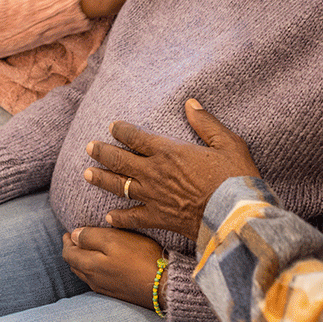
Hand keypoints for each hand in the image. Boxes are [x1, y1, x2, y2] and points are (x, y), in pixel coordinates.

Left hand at [61, 227, 163, 309]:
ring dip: (81, 260)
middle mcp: (93, 279)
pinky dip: (91, 268)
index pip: (68, 253)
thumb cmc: (139, 258)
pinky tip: (100, 263)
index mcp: (90, 265)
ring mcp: (104, 287)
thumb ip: (91, 236)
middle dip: (72, 250)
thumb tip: (74, 234)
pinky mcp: (115, 291)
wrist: (161, 285)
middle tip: (74, 239)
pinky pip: (95, 279)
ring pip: (84, 273)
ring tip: (85, 249)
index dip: (67, 241)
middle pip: (74, 264)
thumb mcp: (115, 239)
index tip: (69, 232)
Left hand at [84, 99, 260, 238]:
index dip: (122, 130)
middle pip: (120, 160)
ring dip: (102, 179)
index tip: (111, 126)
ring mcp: (153, 197)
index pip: (137, 137)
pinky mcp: (158, 219)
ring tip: (87, 174)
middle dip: (102, 152)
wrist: (236, 216)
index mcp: (169, 152)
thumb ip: (206, 123)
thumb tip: (191, 103)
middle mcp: (155, 173)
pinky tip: (108, 217)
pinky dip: (119, 218)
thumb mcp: (228, 143)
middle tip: (88, 147)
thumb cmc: (235, 178)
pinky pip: (132, 218)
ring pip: (119, 186)